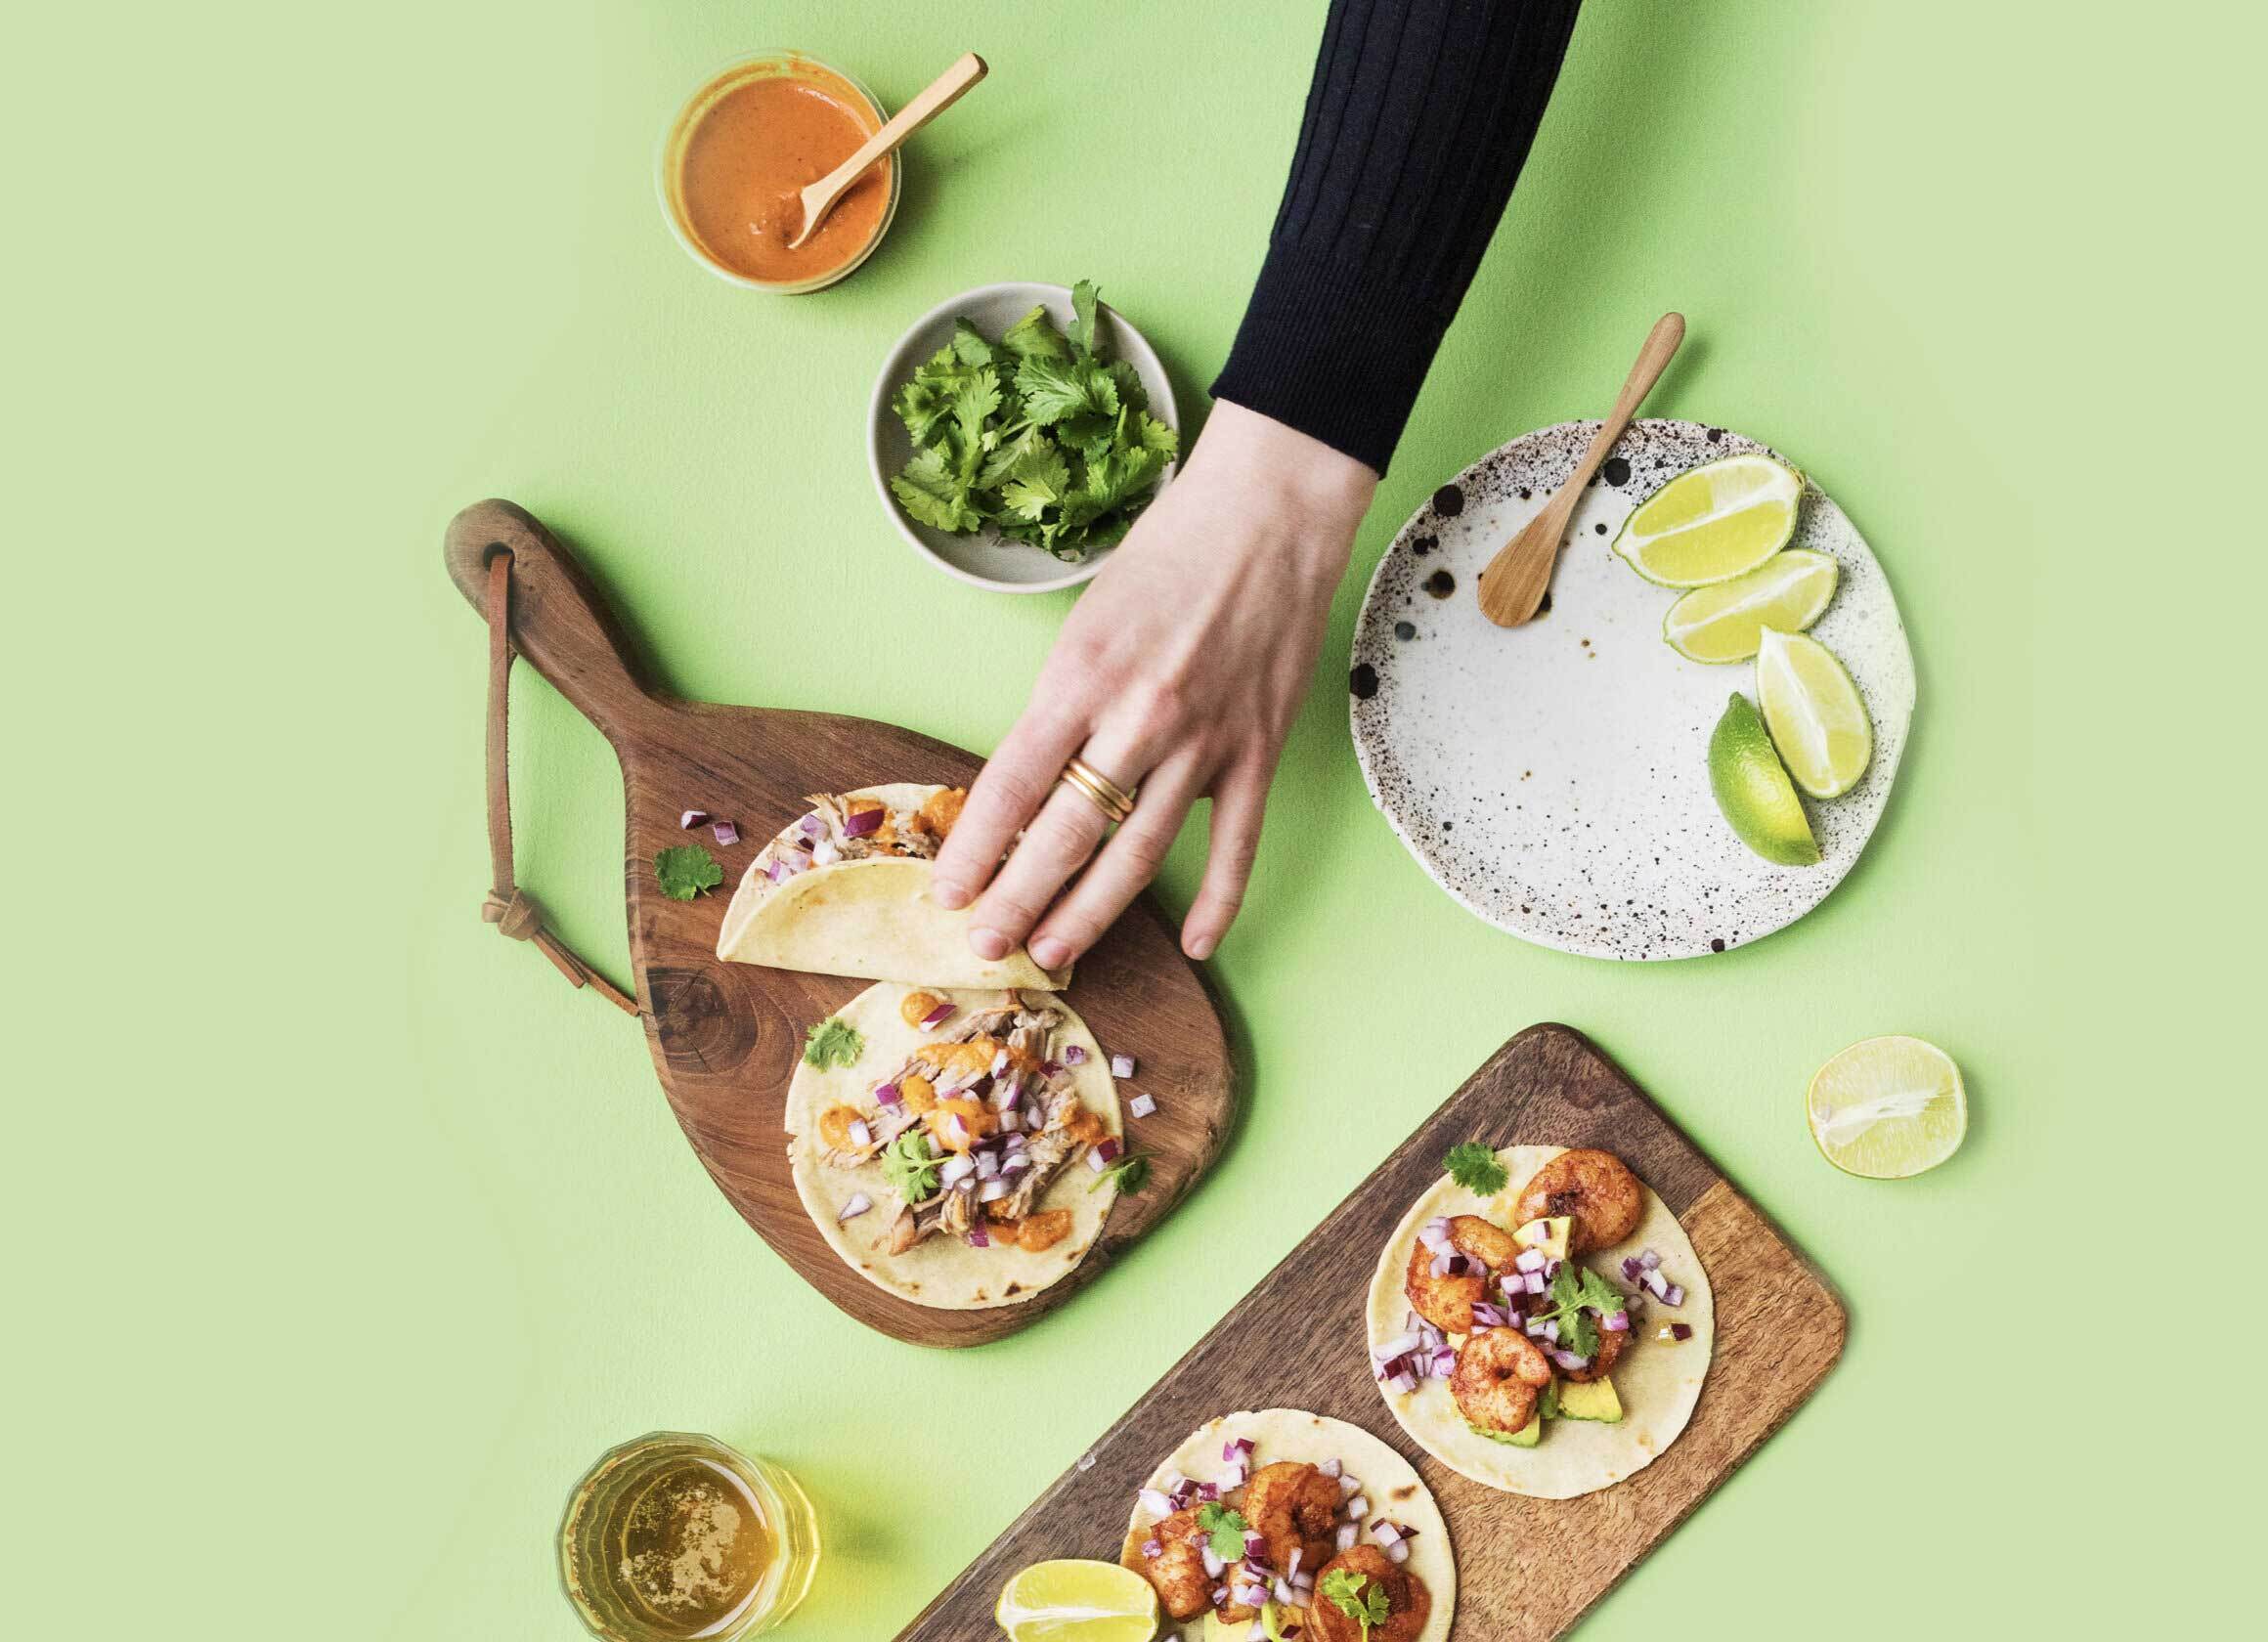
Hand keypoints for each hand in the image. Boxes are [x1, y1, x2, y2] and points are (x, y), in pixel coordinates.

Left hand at [932, 401, 1376, 967]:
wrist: (1270, 514)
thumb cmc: (1169, 553)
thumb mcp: (1087, 619)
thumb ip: (1061, 703)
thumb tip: (1030, 784)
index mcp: (1081, 678)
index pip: (1010, 786)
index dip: (974, 850)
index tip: (949, 892)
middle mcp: (1139, 719)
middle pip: (1065, 837)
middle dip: (1017, 902)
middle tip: (986, 945)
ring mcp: (1204, 743)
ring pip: (1138, 855)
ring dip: (1090, 914)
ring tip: (1053, 953)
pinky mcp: (1258, 752)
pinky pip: (1235, 846)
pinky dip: (1217, 902)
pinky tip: (1195, 945)